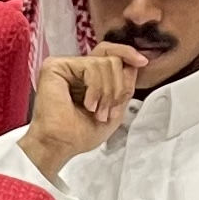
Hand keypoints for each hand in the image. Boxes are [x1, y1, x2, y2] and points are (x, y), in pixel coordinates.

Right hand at [20, 44, 146, 177]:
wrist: (60, 145)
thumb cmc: (80, 134)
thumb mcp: (115, 109)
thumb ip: (125, 85)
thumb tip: (138, 61)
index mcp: (87, 77)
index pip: (110, 54)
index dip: (127, 55)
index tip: (143, 62)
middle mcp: (75, 68)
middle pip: (112, 58)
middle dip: (118, 87)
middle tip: (109, 111)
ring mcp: (65, 66)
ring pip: (106, 62)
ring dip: (108, 92)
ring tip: (97, 112)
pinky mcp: (55, 66)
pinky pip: (91, 65)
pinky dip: (96, 88)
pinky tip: (88, 105)